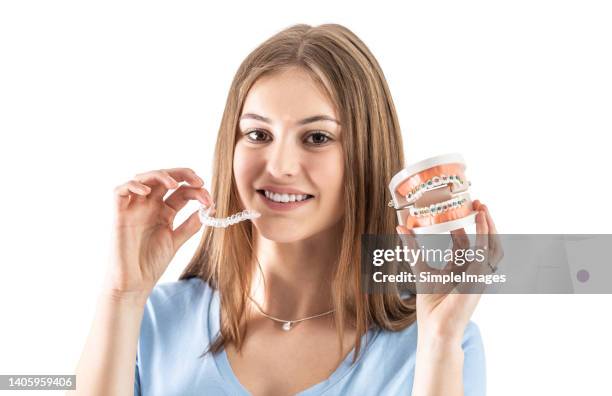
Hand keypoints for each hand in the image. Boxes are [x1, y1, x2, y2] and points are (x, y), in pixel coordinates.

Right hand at [104, 168, 214, 299]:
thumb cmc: (151, 263)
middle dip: (182, 174)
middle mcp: (149, 206)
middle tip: (198, 181)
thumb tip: (210, 208)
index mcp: (164, 211)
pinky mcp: (119, 214)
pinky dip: (133, 185)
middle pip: (164, 178)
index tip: (209, 200)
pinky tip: (147, 191)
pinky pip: (120, 191)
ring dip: (160, 175)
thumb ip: (191, 225)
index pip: (182, 191)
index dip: (197, 191)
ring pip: (143, 178)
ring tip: (175, 184)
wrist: (133, 284)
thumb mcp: (176, 240)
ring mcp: (134, 208)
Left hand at [396, 200, 502, 342]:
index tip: (459, 211)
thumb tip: (400, 227)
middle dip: (485, 223)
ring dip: (490, 226)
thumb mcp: (420, 267)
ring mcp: (480, 275)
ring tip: (483, 208)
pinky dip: (485, 234)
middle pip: (486, 243)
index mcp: (463, 271)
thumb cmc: (431, 304)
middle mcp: (474, 272)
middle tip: (478, 204)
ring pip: (493, 246)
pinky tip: (480, 220)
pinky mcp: (480, 276)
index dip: (466, 227)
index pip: (468, 245)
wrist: (436, 327)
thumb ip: (412, 247)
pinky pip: (486, 251)